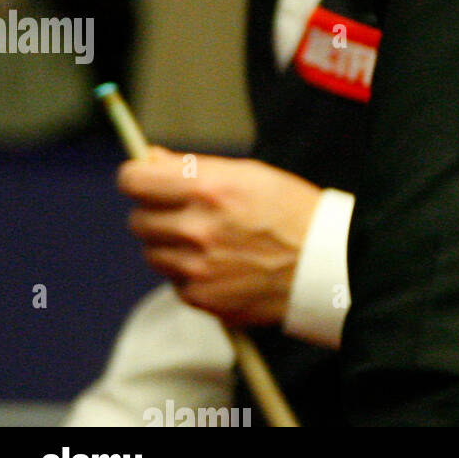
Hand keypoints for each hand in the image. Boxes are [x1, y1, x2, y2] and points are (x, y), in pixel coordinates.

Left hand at [118, 147, 321, 327]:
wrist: (324, 265)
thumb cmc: (291, 211)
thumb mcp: (249, 174)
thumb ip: (193, 167)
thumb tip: (151, 159)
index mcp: (208, 188)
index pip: (135, 181)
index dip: (135, 176)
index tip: (141, 178)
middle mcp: (196, 228)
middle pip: (138, 219)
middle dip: (156, 213)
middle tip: (186, 211)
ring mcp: (195, 267)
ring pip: (152, 252)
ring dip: (171, 245)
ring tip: (209, 240)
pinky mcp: (199, 298)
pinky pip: (174, 281)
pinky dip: (188, 272)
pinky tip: (221, 264)